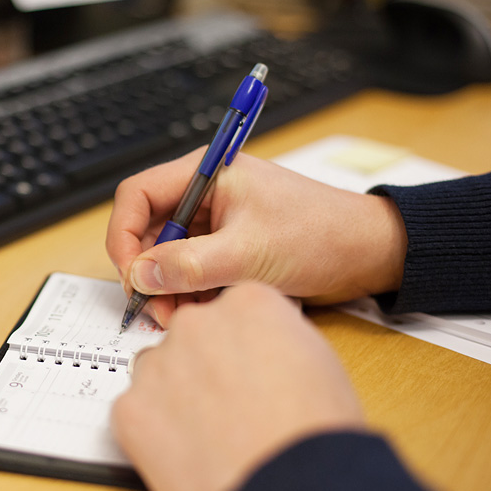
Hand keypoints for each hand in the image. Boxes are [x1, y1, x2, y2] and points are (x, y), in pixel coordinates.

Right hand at [106, 148, 407, 327]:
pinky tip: (202, 310)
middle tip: (157, 307)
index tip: (130, 275)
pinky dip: (188, 292)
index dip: (123, 235)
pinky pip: (190, 271)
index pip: (137, 195)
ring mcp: (214, 224)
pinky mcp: (226, 249)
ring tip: (181, 315)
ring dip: (167, 288)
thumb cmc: (319, 234)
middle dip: (147, 271)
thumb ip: (189, 265)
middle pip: (147, 230)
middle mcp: (204, 196)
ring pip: (167, 256)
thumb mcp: (249, 252)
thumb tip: (139, 275)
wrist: (367, 253)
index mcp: (206, 175)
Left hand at [111, 282, 365, 490]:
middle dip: (203, 367)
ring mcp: (157, 365)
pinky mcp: (129, 409)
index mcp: (247, 303)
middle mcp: (196, 323)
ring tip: (208, 435)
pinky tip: (186, 453)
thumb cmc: (315, 434)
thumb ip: (275, 338)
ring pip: (157, 372)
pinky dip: (152, 432)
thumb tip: (258, 347)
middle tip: (228, 408)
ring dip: (173, 395)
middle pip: (190, 337)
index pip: (229, 311)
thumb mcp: (318, 360)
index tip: (247, 371)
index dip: (240, 347)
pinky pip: (134, 412)